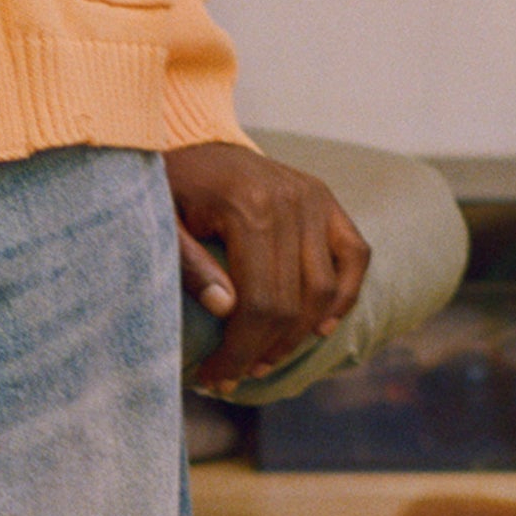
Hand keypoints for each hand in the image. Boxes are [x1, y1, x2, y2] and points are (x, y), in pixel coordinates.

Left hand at [165, 141, 369, 390]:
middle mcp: (293, 200)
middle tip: (235, 376)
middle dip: (264, 350)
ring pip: (325, 289)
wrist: (189, 136)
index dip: (240, 352)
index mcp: (249, 207)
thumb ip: (188, 265)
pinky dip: (344, 295)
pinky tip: (320, 328)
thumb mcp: (161, 224)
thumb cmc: (169, 186)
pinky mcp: (327, 199)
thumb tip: (226, 310)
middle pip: (294, 303)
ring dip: (299, 335)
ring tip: (264, 359)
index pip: (259, 303)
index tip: (215, 379)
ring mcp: (315, 198)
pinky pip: (355, 255)